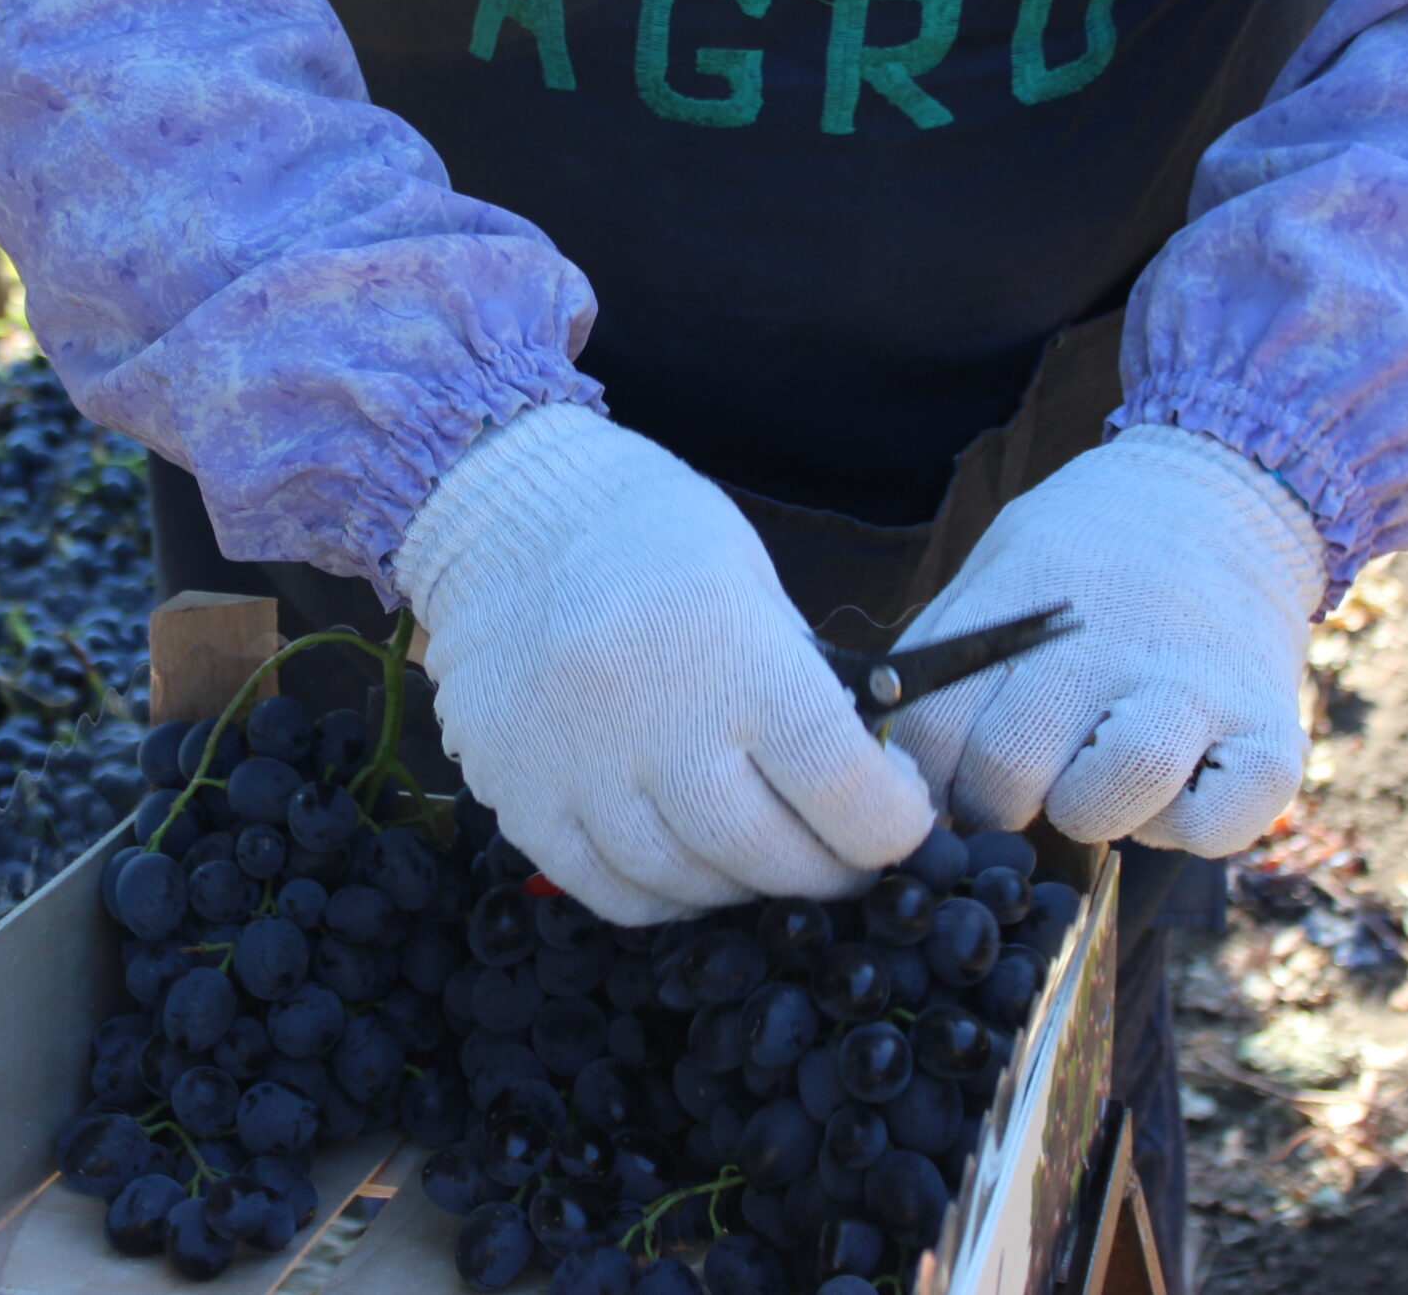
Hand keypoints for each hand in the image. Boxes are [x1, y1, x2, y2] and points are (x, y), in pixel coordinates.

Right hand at [395, 405, 933, 922]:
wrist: (504, 512)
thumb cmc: (650, 537)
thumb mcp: (754, 586)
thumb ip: (803, 690)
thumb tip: (862, 791)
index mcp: (731, 654)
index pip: (845, 791)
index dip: (894, 827)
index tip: (902, 820)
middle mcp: (651, 720)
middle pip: (766, 856)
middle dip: (827, 873)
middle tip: (842, 859)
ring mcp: (574, 767)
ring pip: (685, 884)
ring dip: (744, 887)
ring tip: (762, 857)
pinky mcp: (516, 795)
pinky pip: (606, 891)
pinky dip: (663, 896)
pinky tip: (686, 865)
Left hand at [888, 426, 1324, 857]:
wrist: (1225, 496)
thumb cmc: (1088, 559)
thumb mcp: (997, 571)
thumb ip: (944, 654)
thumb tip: (883, 754)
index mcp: (1025, 614)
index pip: (934, 730)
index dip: (928, 775)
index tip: (945, 778)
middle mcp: (1109, 649)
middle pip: (1010, 771)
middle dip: (996, 800)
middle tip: (1020, 782)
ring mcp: (1196, 691)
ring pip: (1107, 800)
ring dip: (1086, 815)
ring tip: (1095, 782)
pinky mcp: (1273, 732)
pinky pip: (1214, 826)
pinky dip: (1185, 829)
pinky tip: (1176, 789)